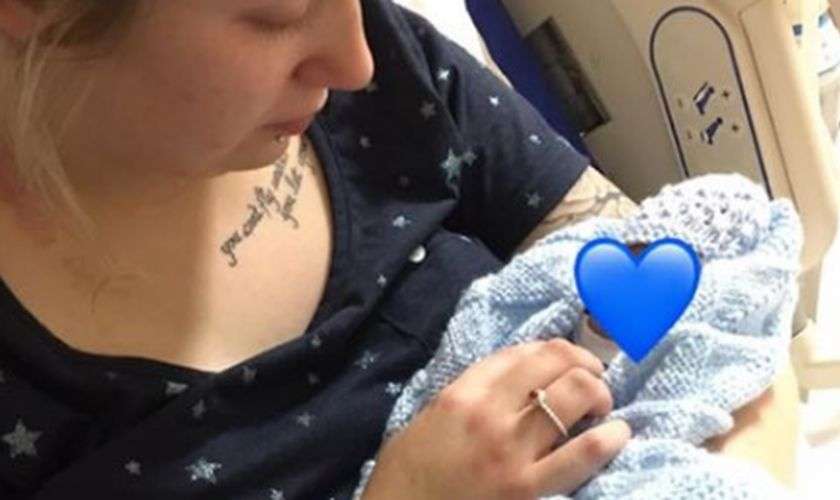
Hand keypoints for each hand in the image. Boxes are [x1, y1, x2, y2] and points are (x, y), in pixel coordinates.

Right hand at [362, 339, 631, 499]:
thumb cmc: (409, 472)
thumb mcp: (431, 416)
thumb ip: (471, 392)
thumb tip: (517, 379)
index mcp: (462, 393)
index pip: (522, 352)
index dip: (555, 350)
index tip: (565, 361)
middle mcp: (489, 413)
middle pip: (556, 363)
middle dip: (584, 365)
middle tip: (592, 379)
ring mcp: (511, 451)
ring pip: (575, 395)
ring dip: (598, 393)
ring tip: (601, 405)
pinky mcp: (527, 489)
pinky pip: (581, 455)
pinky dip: (608, 439)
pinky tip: (617, 434)